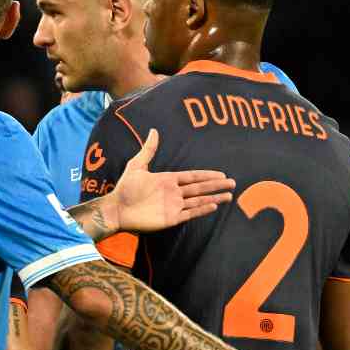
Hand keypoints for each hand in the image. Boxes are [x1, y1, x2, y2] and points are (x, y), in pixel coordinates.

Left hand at [112, 129, 234, 232]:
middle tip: (233, 183)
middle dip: (216, 186)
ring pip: (198, 201)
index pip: (192, 177)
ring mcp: (173, 206)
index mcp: (168, 180)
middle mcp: (173, 193)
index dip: (207, 175)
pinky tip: (213, 206)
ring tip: (229, 196)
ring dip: (213, 198)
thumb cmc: (125, 188)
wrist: (116, 209)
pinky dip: (201, 210)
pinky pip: (189, 213)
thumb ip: (148, 150)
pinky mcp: (170, 218)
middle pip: (200, 188)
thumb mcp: (136, 166)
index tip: (222, 174)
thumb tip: (154, 130)